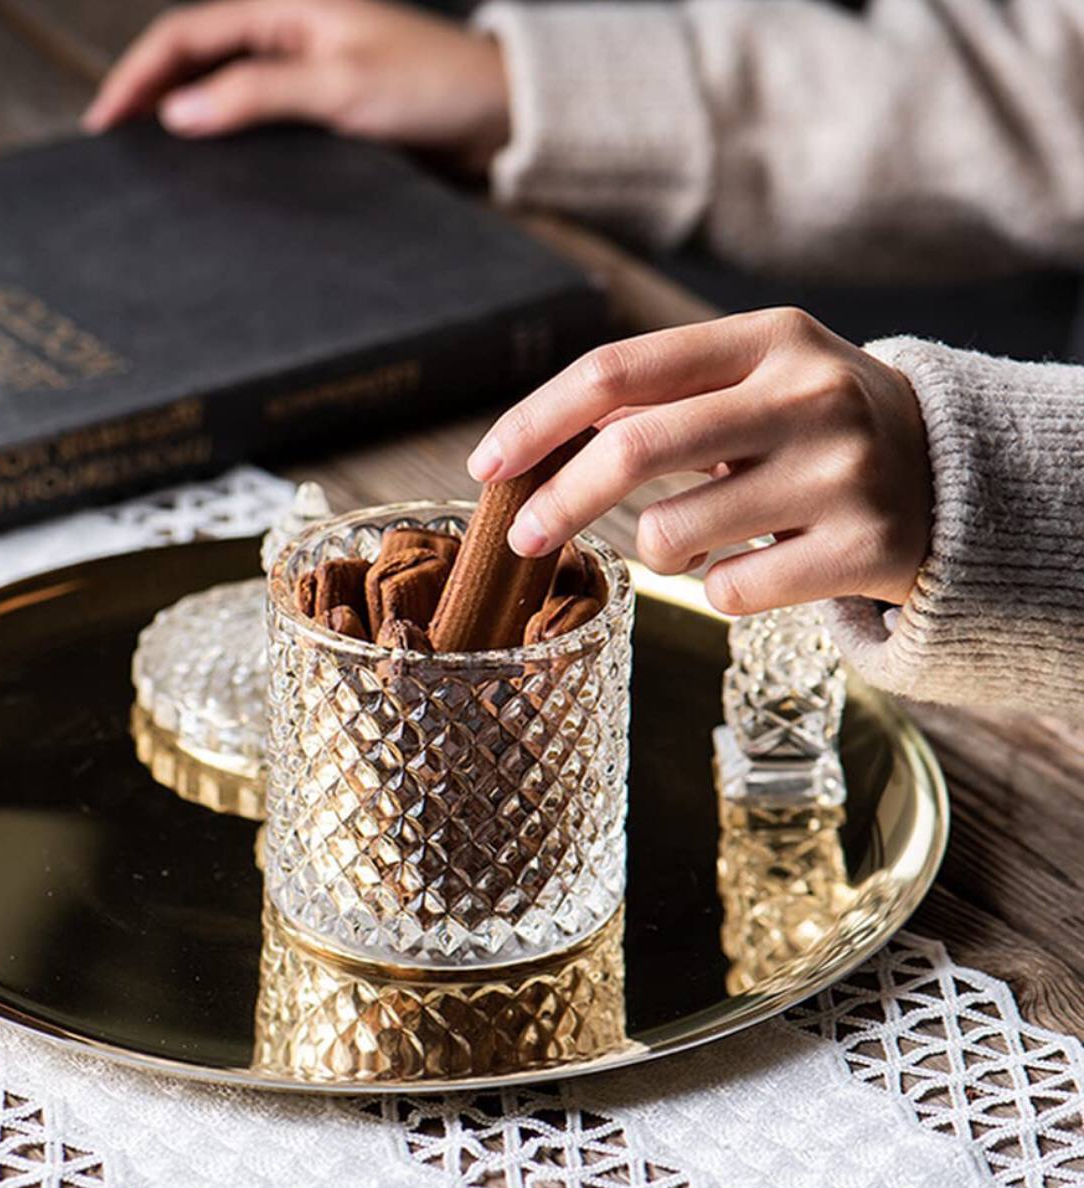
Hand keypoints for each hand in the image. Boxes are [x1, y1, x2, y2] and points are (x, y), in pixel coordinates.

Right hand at [82, 0, 509, 172]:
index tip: (104, 120)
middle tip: (116, 147)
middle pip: (198, 59)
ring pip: (228, 92)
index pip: (186, 34)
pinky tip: (220, 175)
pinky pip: (265, 123)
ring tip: (154, 165)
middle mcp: (291, 34)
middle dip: (151, 95)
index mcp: (285, 7)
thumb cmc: (432, 88)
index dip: (138, 73)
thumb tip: (178, 112)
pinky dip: (234, 143)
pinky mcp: (329, 112)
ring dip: (190, 121)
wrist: (497, 118)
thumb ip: (258, 95)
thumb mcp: (339, 87)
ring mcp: (309, 73)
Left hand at [468, 308, 932, 613]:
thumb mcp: (757, 382)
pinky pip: (726, 592)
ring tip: (699, 538)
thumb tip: (544, 439)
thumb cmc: (819, 429)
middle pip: (633, 449)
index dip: (537, 418)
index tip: (487, 464)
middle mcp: (808, 394)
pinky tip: (762, 565)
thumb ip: (662, 399)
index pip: (619, 369)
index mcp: (769, 337)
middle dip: (558, 501)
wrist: (956, 479)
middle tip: (523, 538)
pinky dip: (718, 589)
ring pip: (671, 535)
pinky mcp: (862, 548)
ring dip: (657, 551)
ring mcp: (840, 472)